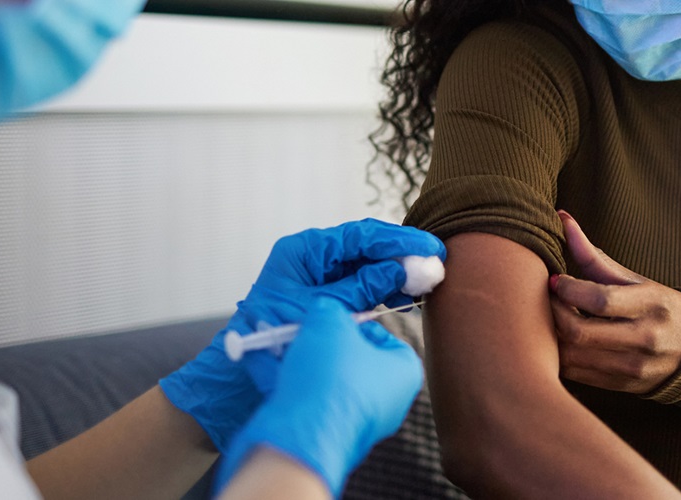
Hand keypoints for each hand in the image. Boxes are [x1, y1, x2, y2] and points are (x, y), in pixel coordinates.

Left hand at [159, 219, 442, 450]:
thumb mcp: (322, 310)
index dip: (398, 240)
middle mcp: (312, 258)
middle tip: (436, 262)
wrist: (243, 377)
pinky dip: (386, 290)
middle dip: (402, 255)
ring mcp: (321, 277)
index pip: (359, 236)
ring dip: (397, 273)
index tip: (428, 247)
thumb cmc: (271, 340)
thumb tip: (403, 270)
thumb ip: (362, 288)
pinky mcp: (330, 297)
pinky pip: (364, 285)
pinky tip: (407, 297)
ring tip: (426, 282)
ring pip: (368, 266)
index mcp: (303, 251)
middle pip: (367, 247)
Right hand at [215, 298, 424, 497]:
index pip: (383, 336)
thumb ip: (330, 309)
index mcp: (404, 373)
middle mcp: (387, 402)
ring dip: (297, 359)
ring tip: (273, 342)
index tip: (328, 319)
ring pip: (324, 380)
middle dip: (318, 342)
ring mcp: (357, 423)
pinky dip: (286, 382)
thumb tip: (324, 310)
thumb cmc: (329, 379)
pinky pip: (306, 401)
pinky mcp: (326, 436)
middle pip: (349, 358)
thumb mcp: (330, 322)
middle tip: (298, 329)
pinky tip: (262, 364)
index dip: (351, 323)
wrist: (300, 438)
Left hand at [549, 211, 680, 393]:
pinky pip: (577, 374)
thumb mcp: (634, 280)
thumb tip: (562, 218)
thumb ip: (594, 256)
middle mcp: (645, 338)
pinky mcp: (622, 386)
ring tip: (550, 319)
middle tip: (546, 301)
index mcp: (652, 305)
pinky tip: (559, 340)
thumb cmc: (656, 306)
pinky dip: (560, 356)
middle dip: (554, 314)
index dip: (568, 290)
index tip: (555, 280)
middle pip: (581, 332)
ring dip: (553, 336)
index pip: (600, 300)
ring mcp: (633, 367)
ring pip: (574, 357)